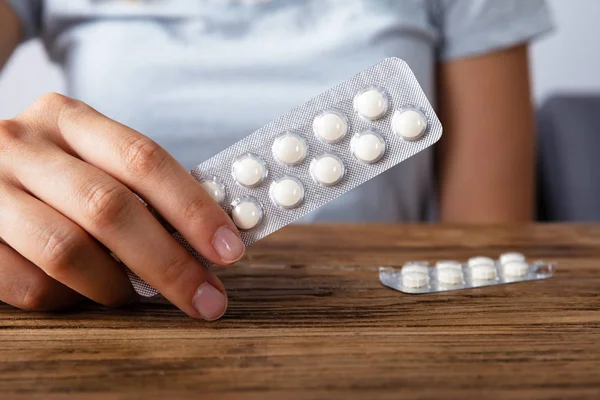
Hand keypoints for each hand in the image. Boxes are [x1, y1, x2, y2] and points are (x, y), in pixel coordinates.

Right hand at [0, 93, 244, 319]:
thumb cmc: (51, 175)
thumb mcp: (89, 159)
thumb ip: (138, 188)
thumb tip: (210, 239)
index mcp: (68, 119)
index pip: (143, 159)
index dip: (193, 207)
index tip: (230, 249)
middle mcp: (22, 145)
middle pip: (110, 209)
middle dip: (170, 263)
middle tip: (208, 299)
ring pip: (67, 251)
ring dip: (118, 287)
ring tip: (137, 296)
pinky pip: (30, 285)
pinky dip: (70, 301)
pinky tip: (86, 295)